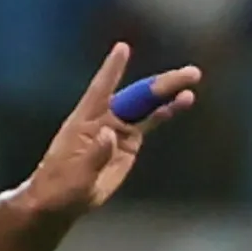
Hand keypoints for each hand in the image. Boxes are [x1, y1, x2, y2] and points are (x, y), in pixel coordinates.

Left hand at [28, 43, 200, 216]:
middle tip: (189, 73)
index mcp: (83, 122)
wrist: (60, 202)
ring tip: (192, 80)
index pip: (99, 90)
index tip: (122, 48)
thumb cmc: (59, 188)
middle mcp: (102, 119)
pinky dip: (166, 110)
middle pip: (134, 95)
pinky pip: (150, 121)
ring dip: (168, 93)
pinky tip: (183, 100)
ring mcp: (117, 128)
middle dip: (160, 84)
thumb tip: (110, 133)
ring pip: (146, 104)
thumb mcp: (75, 175)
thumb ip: (94, 155)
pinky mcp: (128, 141)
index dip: (112, 70)